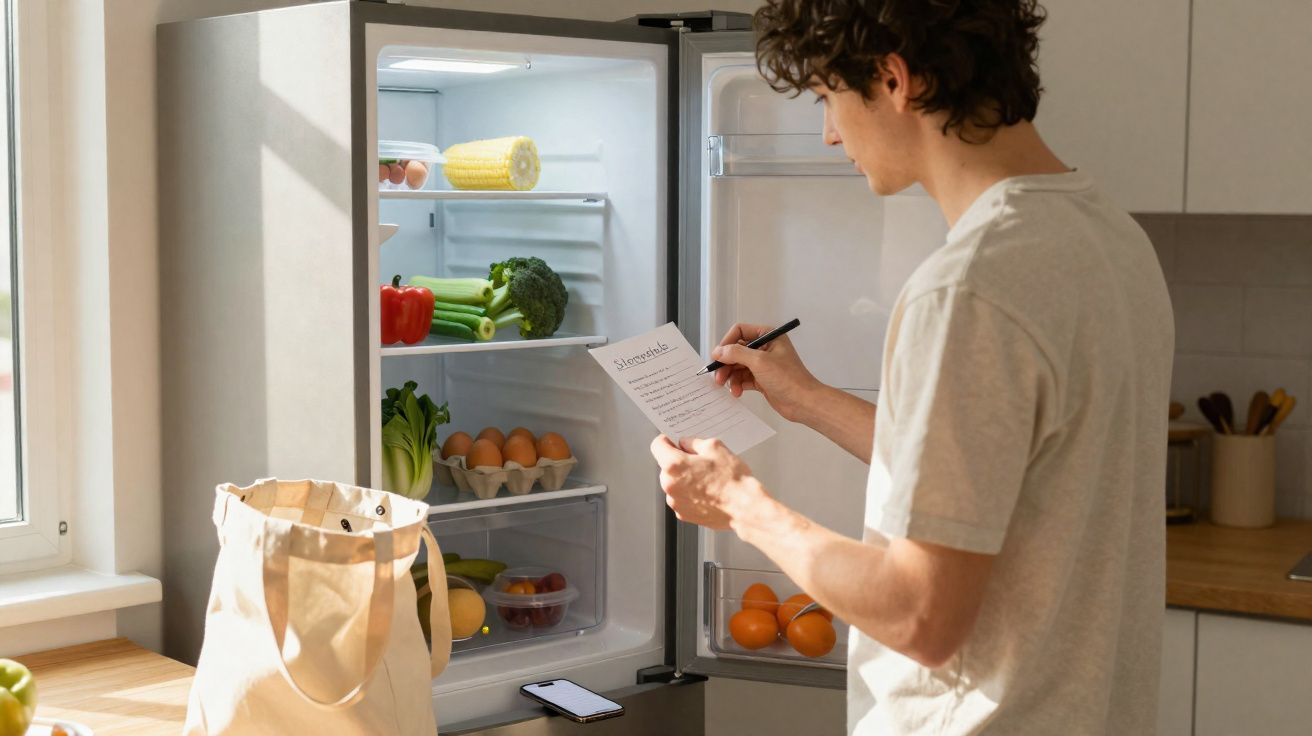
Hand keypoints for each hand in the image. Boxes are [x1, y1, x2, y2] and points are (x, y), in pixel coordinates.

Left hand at [650, 435, 767, 530]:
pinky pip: (681, 498)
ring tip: (708, 479)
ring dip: (684, 479)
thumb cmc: (732, 480)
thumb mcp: (715, 447)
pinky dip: (690, 494)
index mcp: (673, 465)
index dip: (667, 440)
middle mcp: (669, 485)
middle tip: (700, 461)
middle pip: (666, 466)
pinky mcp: (683, 514)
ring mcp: (676, 502)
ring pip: (674, 483)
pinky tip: (708, 492)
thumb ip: (694, 443)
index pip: (657, 445)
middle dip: (679, 462)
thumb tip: (686, 444)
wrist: (744, 508)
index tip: (673, 441)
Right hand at [713, 323, 820, 421]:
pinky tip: (737, 392)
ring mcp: (763, 364)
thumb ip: (736, 353)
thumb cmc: (789, 379)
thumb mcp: (759, 361)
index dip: (726, 343)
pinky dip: (737, 384)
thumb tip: (718, 351)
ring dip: (730, 376)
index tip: (717, 356)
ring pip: (738, 366)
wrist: (803, 402)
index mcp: (768, 336)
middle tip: (718, 376)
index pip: (740, 332)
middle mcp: (765, 348)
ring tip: (729, 387)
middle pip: (736, 351)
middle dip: (726, 364)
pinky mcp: (762, 379)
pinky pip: (743, 379)